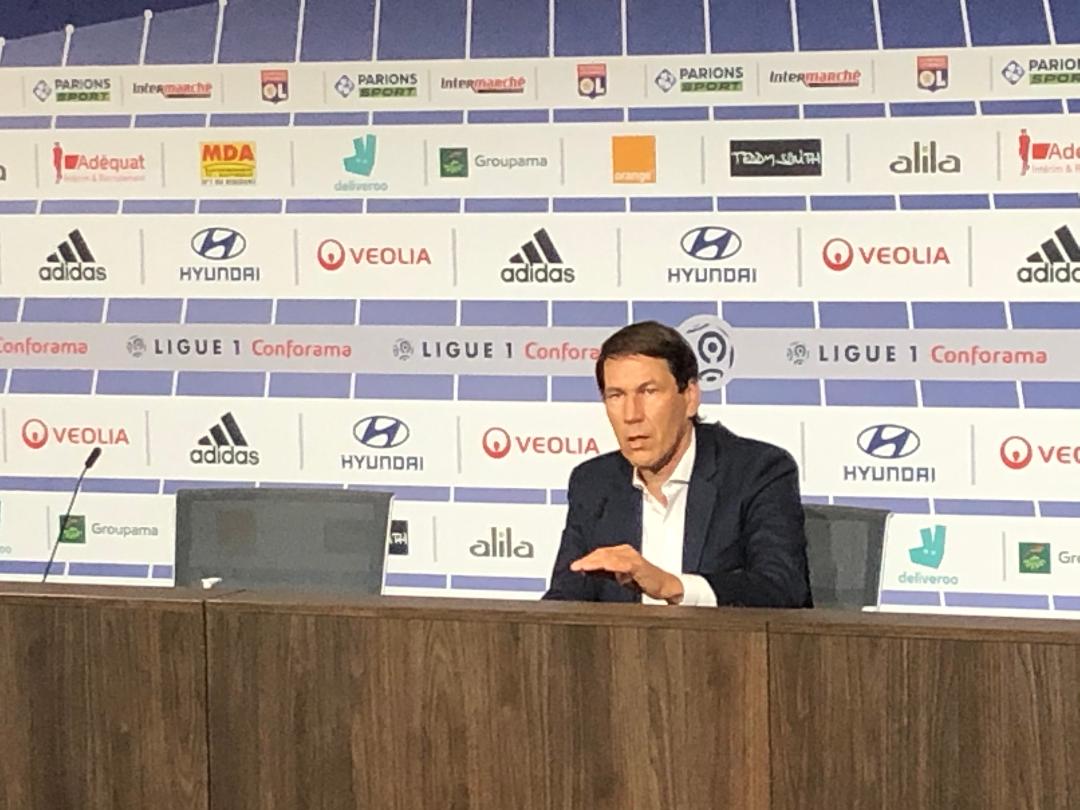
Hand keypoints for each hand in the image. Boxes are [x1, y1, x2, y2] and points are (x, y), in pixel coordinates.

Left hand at [570, 544, 684, 603]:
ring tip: (583, 567)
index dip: (587, 560)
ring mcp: (632, 557)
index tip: (575, 566)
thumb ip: (605, 573)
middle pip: (602, 554)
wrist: (664, 585)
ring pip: (609, 557)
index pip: (600, 554)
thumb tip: (587, 571)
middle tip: (575, 566)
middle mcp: (626, 552)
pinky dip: (611, 565)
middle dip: (587, 561)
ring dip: (595, 562)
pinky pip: (622, 564)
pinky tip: (603, 567)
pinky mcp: (638, 565)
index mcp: (621, 552)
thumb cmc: (644, 580)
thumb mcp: (620, 576)